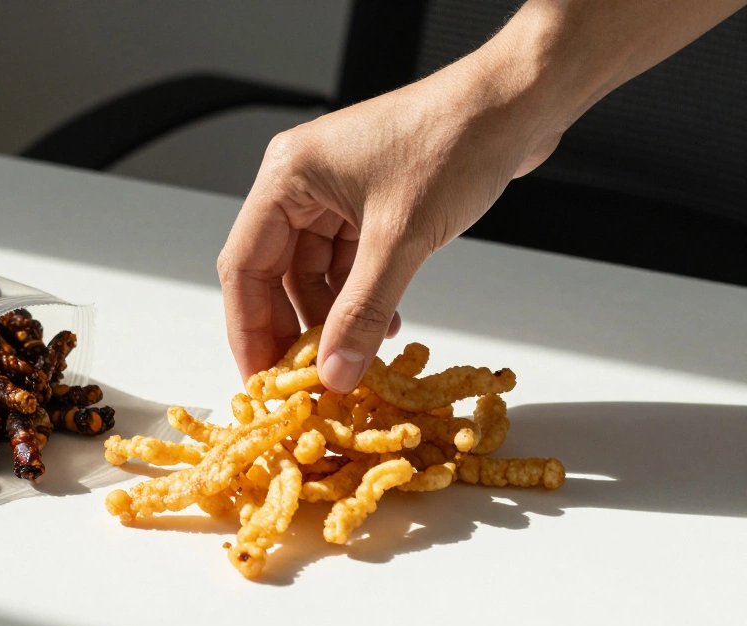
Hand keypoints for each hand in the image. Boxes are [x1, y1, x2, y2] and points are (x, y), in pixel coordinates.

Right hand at [218, 47, 563, 390]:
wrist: (518, 104)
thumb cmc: (456, 144)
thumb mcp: (402, 239)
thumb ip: (362, 312)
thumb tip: (334, 374)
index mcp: (287, 177)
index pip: (244, 266)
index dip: (248, 329)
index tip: (259, 381)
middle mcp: (301, 184)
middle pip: (273, 274)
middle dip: (290, 330)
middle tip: (302, 385)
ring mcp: (334, 194)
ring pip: (312, 275)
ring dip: (331, 318)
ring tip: (350, 361)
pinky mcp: (367, 203)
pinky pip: (346, 265)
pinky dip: (358, 299)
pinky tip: (382, 327)